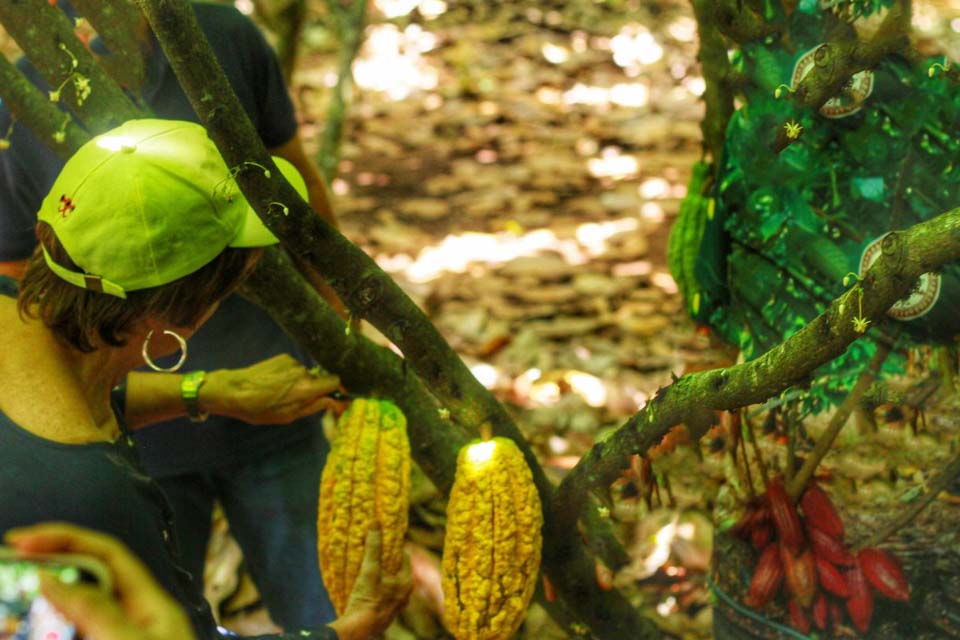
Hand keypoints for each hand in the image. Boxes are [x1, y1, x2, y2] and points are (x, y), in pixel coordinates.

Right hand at [4, 523, 195, 639]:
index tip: (23, 539)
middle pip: (86, 584)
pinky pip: (74, 633)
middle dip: (46, 575)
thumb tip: (48, 577)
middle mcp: (136, 618)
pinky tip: (26, 631)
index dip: (67, 539)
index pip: (108, 554)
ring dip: (43, 612)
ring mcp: (121, 635)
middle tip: (8, 572)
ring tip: (11, 611)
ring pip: (74, 617)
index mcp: (152, 603)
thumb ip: (95, 610)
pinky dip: (49, 632)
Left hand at [202, 354, 340, 424]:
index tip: (331, 396)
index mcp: (306, 388)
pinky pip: (294, 367)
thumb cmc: (259, 409)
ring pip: (305, 373)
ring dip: (299, 382)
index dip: (336, 389)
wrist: (233, 390)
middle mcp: (303, 371)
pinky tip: (274, 382)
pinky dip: (289, 375)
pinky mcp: (282, 356)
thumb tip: (333, 401)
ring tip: (280, 392)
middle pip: (320, 378)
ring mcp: (292, 361)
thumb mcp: (287, 416)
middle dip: (314, 388)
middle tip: (297, 399)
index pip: (335, 381)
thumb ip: (312, 407)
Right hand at [329, 528, 412, 639]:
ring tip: (369, 568)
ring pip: (392, 583)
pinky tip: (367, 587)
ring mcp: (397, 606)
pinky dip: (379, 588)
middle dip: (387, 561)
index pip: (404, 556)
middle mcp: (405, 594)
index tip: (384, 540)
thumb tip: (376, 523)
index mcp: (406, 582)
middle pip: (398, 570)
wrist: (360, 628)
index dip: (394, 547)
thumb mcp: (370, 569)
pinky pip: (385, 595)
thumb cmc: (367, 597)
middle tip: (375, 553)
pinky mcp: (387, 614)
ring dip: (383, 575)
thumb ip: (373, 546)